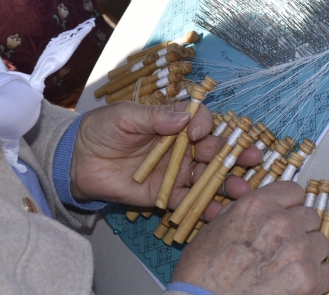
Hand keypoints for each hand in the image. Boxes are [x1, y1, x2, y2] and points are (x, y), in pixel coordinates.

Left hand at [70, 101, 261, 219]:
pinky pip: (189, 202)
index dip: (206, 126)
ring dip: (227, 183)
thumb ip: (154, 117)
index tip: (198, 133)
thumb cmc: (101, 129)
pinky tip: (219, 212)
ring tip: (241, 189)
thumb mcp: (125, 116)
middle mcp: (181, 147)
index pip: (201, 121)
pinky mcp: (166, 195)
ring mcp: (176, 172)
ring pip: (208, 177)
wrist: (78, 160)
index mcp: (173, 123)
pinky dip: (205, 208)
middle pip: (213, 150)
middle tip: (250, 159)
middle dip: (233, 154)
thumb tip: (184, 118)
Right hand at [172, 182, 328, 294]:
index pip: (294, 191)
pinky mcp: (310, 279)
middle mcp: (281, 222)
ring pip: (321, 242)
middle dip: (299, 229)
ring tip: (288, 265)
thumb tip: (264, 207)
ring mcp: (298, 250)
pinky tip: (297, 280)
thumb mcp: (218, 224)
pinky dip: (317, 276)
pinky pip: (328, 270)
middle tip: (284, 244)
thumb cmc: (205, 269)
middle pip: (310, 216)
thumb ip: (247, 210)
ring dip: (309, 252)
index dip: (290, 204)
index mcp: (258, 205)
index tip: (288, 213)